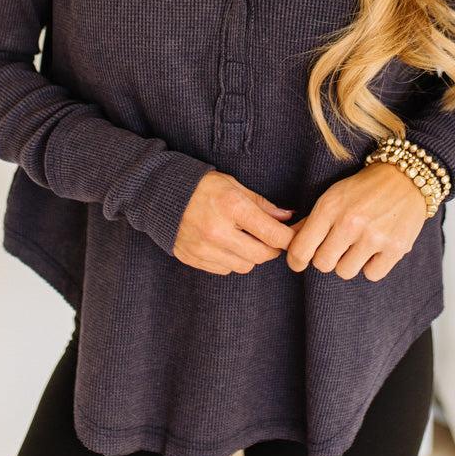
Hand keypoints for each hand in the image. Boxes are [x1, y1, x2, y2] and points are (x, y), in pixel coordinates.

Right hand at [173, 170, 296, 274]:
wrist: (160, 193)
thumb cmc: (202, 186)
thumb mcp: (233, 185)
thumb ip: (261, 204)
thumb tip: (288, 218)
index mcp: (232, 206)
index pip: (273, 234)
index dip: (290, 238)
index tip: (294, 237)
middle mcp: (218, 231)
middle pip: (261, 255)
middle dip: (271, 249)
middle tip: (270, 238)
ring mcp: (203, 248)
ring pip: (244, 266)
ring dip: (250, 256)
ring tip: (243, 239)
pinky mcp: (192, 258)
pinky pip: (224, 270)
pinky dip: (230, 260)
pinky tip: (225, 244)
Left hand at [285, 162, 427, 280]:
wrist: (404, 178)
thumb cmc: (363, 188)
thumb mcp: (332, 196)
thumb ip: (310, 221)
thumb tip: (289, 243)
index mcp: (330, 207)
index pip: (301, 249)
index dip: (296, 260)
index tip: (299, 262)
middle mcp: (350, 223)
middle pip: (322, 264)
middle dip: (327, 257)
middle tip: (336, 245)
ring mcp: (374, 237)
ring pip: (345, 272)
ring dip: (349, 262)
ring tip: (358, 244)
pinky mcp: (395, 248)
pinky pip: (371, 275)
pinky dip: (372, 265)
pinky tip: (375, 249)